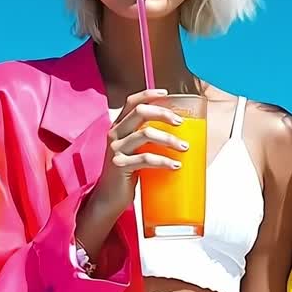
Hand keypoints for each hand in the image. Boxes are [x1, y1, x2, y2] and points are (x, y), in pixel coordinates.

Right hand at [87, 89, 189, 214]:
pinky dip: (164, 161)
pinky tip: (176, 165)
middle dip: (164, 114)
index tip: (166, 94)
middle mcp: (115, 134)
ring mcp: (116, 149)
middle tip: (180, 123)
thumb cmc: (125, 172)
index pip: (132, 102)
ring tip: (184, 147)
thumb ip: (145, 138)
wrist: (108, 198)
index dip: (148, 95)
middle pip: (140, 113)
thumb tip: (178, 132)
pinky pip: (146, 159)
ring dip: (169, 139)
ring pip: (146, 134)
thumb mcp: (132, 150)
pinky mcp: (120, 166)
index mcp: (118, 126)